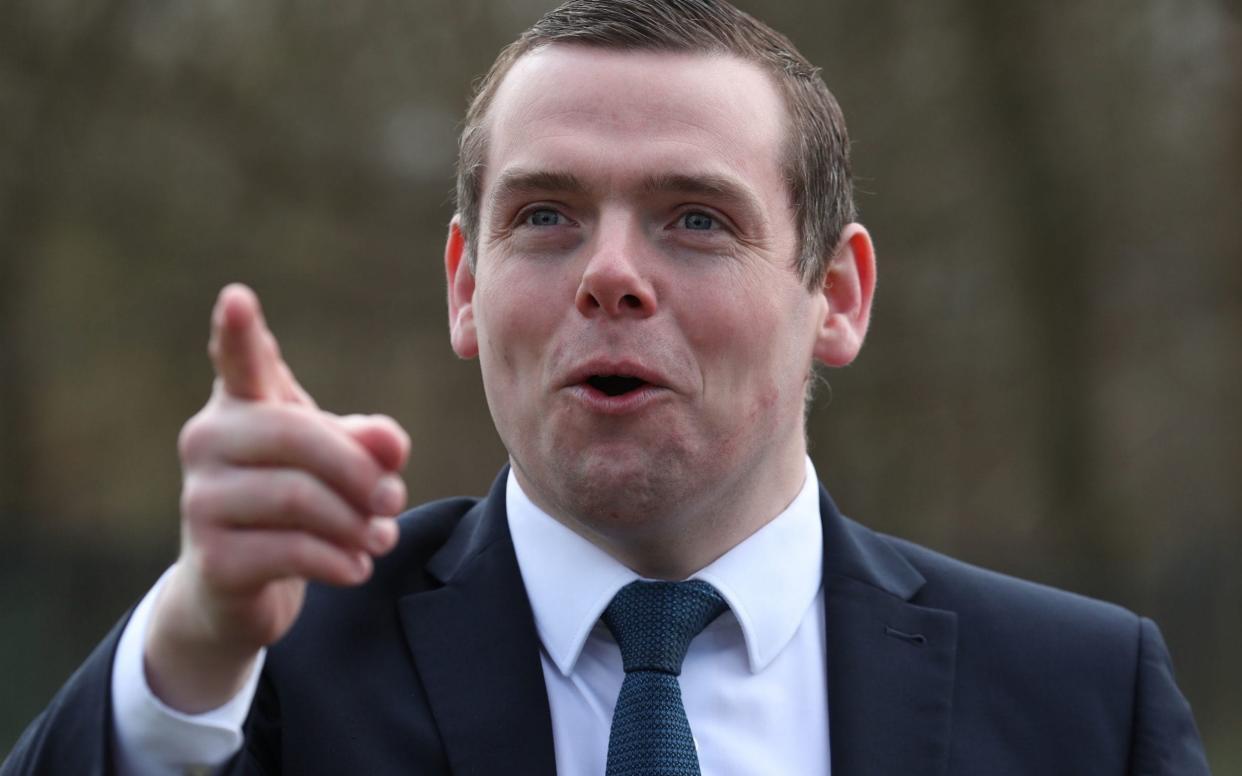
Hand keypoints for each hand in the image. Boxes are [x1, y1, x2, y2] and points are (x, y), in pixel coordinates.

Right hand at [144, 284, 408, 711]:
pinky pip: (293, 551)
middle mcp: (208, 440)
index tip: (237, 298)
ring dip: (357, 522)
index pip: (239, 360)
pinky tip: (356, 567)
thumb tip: (392, 446)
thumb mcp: (337, 462)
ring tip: (381, 536)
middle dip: (360, 471)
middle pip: (296, 435)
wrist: (239, 586)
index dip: (237, 331)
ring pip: (299, 497)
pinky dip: (341, 561)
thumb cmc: (294, 501)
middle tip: (395, 499)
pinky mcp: (213, 559)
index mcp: (243, 403)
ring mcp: (201, 500)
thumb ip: (369, 442)